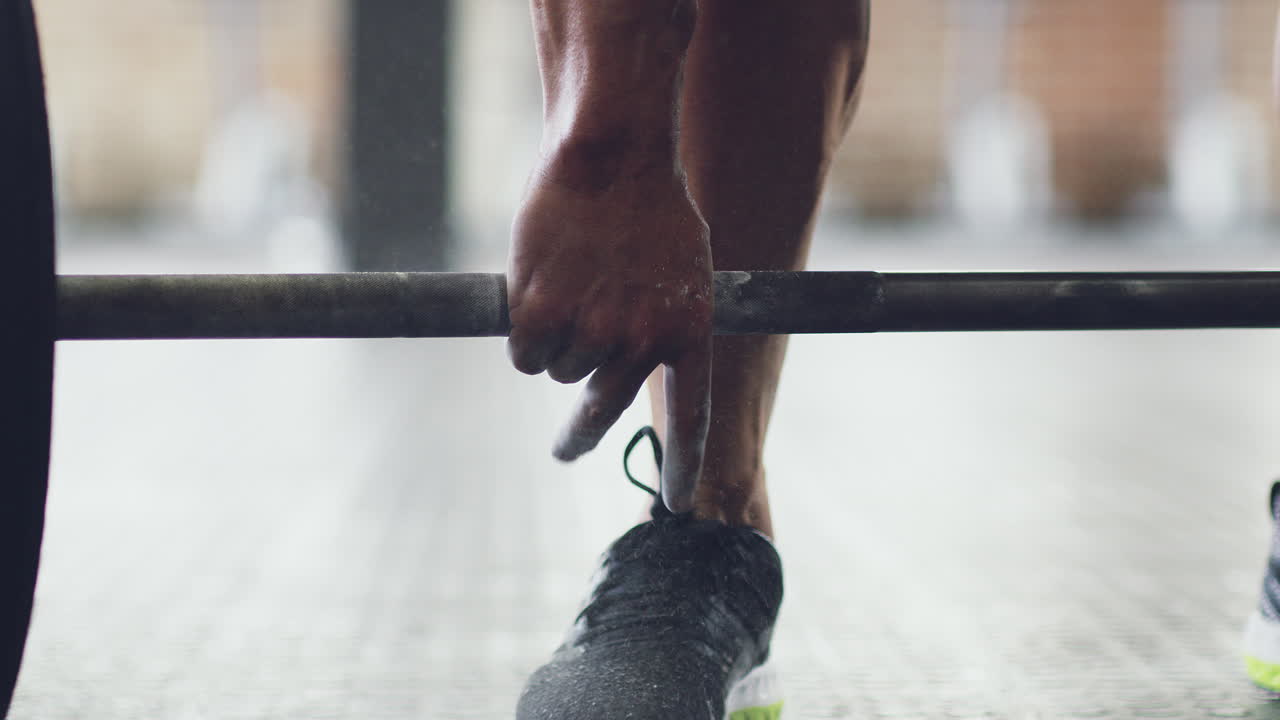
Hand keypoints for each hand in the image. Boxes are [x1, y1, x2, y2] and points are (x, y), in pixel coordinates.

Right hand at [507, 149, 711, 511]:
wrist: (612, 157)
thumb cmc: (649, 205)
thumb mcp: (683, 271)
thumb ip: (661, 324)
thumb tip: (624, 368)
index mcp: (688, 335)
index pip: (691, 419)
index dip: (681, 467)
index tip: (676, 507)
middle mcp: (642, 344)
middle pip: (601, 408)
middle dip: (579, 436)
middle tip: (564, 450)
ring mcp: (592, 333)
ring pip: (560, 372)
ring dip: (557, 341)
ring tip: (569, 282)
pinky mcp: (541, 318)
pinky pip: (526, 354)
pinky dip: (524, 331)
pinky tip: (537, 286)